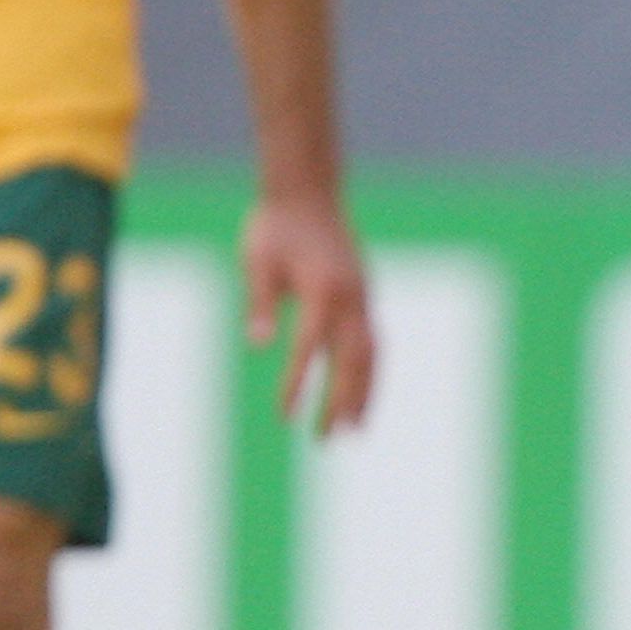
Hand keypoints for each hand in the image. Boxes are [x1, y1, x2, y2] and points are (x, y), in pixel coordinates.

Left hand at [240, 193, 376, 433]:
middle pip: (353, 361)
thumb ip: (259, 303)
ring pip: (372, 356)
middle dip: (341, 402)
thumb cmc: (275, 225)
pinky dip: (369, 372)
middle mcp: (351, 298)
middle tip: (327, 439)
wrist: (309, 190)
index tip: (285, 416)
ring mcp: (363, 297)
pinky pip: (374, 342)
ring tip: (355, 431)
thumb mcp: (257, 260)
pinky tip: (361, 394)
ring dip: (364, 395)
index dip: (297, 383)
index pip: (310, 348)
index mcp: (323, 290)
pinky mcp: (365, 296)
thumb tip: (256, 345)